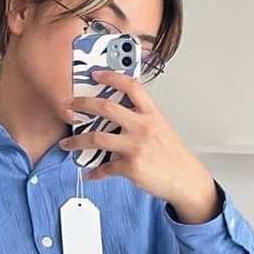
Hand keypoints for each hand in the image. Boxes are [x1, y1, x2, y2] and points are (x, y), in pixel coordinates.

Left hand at [59, 69, 219, 222]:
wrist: (186, 179)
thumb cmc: (173, 156)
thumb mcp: (162, 128)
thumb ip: (142, 119)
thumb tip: (118, 117)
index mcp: (151, 114)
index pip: (131, 86)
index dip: (111, 77)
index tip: (96, 74)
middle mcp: (143, 127)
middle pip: (106, 108)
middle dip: (82, 104)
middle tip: (69, 105)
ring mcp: (136, 147)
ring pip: (97, 138)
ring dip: (76, 141)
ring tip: (66, 144)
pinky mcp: (131, 167)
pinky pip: (105, 168)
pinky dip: (94, 172)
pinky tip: (90, 173)